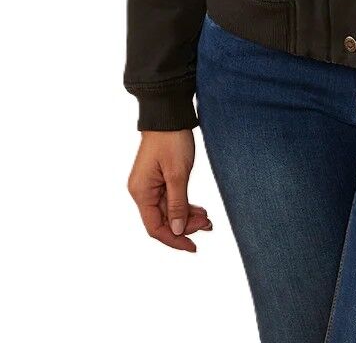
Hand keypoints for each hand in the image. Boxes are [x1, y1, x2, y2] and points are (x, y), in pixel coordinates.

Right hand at [127, 129, 212, 251]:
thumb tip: (178, 231)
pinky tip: (199, 210)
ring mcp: (149, 185)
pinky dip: (184, 206)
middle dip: (185, 227)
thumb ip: (178, 204)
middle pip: (162, 221)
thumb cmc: (171, 140)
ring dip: (187, 217)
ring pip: (168, 211)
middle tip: (208, 225)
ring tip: (207, 219)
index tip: (193, 247)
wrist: (168, 114)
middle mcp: (142, 192)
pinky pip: (170, 200)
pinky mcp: (158, 179)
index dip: (174, 240)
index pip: (155, 228)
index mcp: (141, 192)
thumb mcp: (178, 173)